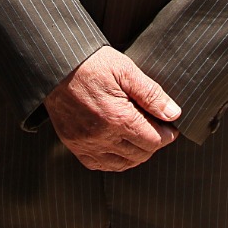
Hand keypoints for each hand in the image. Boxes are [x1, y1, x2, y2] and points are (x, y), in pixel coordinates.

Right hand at [44, 46, 180, 172]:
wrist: (54, 64)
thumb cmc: (90, 62)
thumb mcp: (124, 69)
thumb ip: (151, 94)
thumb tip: (174, 114)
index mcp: (118, 118)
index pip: (154, 140)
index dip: (167, 134)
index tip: (169, 125)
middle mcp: (102, 136)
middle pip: (141, 154)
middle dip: (153, 142)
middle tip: (156, 127)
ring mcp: (86, 143)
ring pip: (123, 163)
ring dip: (136, 153)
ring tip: (139, 136)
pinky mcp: (73, 144)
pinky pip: (100, 164)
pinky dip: (114, 160)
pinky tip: (119, 146)